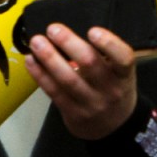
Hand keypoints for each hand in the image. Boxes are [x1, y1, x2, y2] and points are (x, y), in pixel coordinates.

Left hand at [24, 24, 135, 138]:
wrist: (116, 127)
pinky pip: (54, 92)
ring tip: (37, 42)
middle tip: (53, 29)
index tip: (93, 31)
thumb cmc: (115, 90)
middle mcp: (110, 90)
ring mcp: (91, 103)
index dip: (109, 44)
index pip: (123, 58)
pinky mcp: (73, 113)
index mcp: (124, 75)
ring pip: (68, 79)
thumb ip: (105, 56)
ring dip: (49, 58)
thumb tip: (71, 34)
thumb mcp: (120, 74)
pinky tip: (31, 60)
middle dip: (69, 43)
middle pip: (90, 64)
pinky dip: (40, 74)